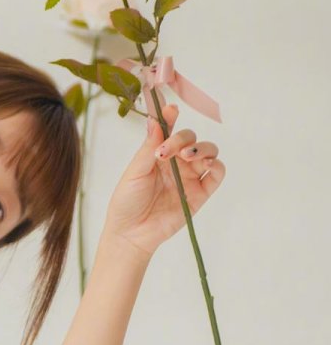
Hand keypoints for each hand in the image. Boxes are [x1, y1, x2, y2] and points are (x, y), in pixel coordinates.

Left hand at [102, 102, 226, 260]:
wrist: (130, 234)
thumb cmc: (127, 202)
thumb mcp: (134, 171)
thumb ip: (148, 147)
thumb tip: (156, 120)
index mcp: (159, 154)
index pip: (170, 129)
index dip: (171, 117)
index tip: (170, 110)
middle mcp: (177, 163)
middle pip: (191, 138)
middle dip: (183, 139)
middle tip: (167, 151)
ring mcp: (190, 177)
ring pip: (208, 152)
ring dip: (202, 149)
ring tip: (188, 156)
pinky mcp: (200, 194)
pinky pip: (217, 175)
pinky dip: (217, 166)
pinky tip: (207, 165)